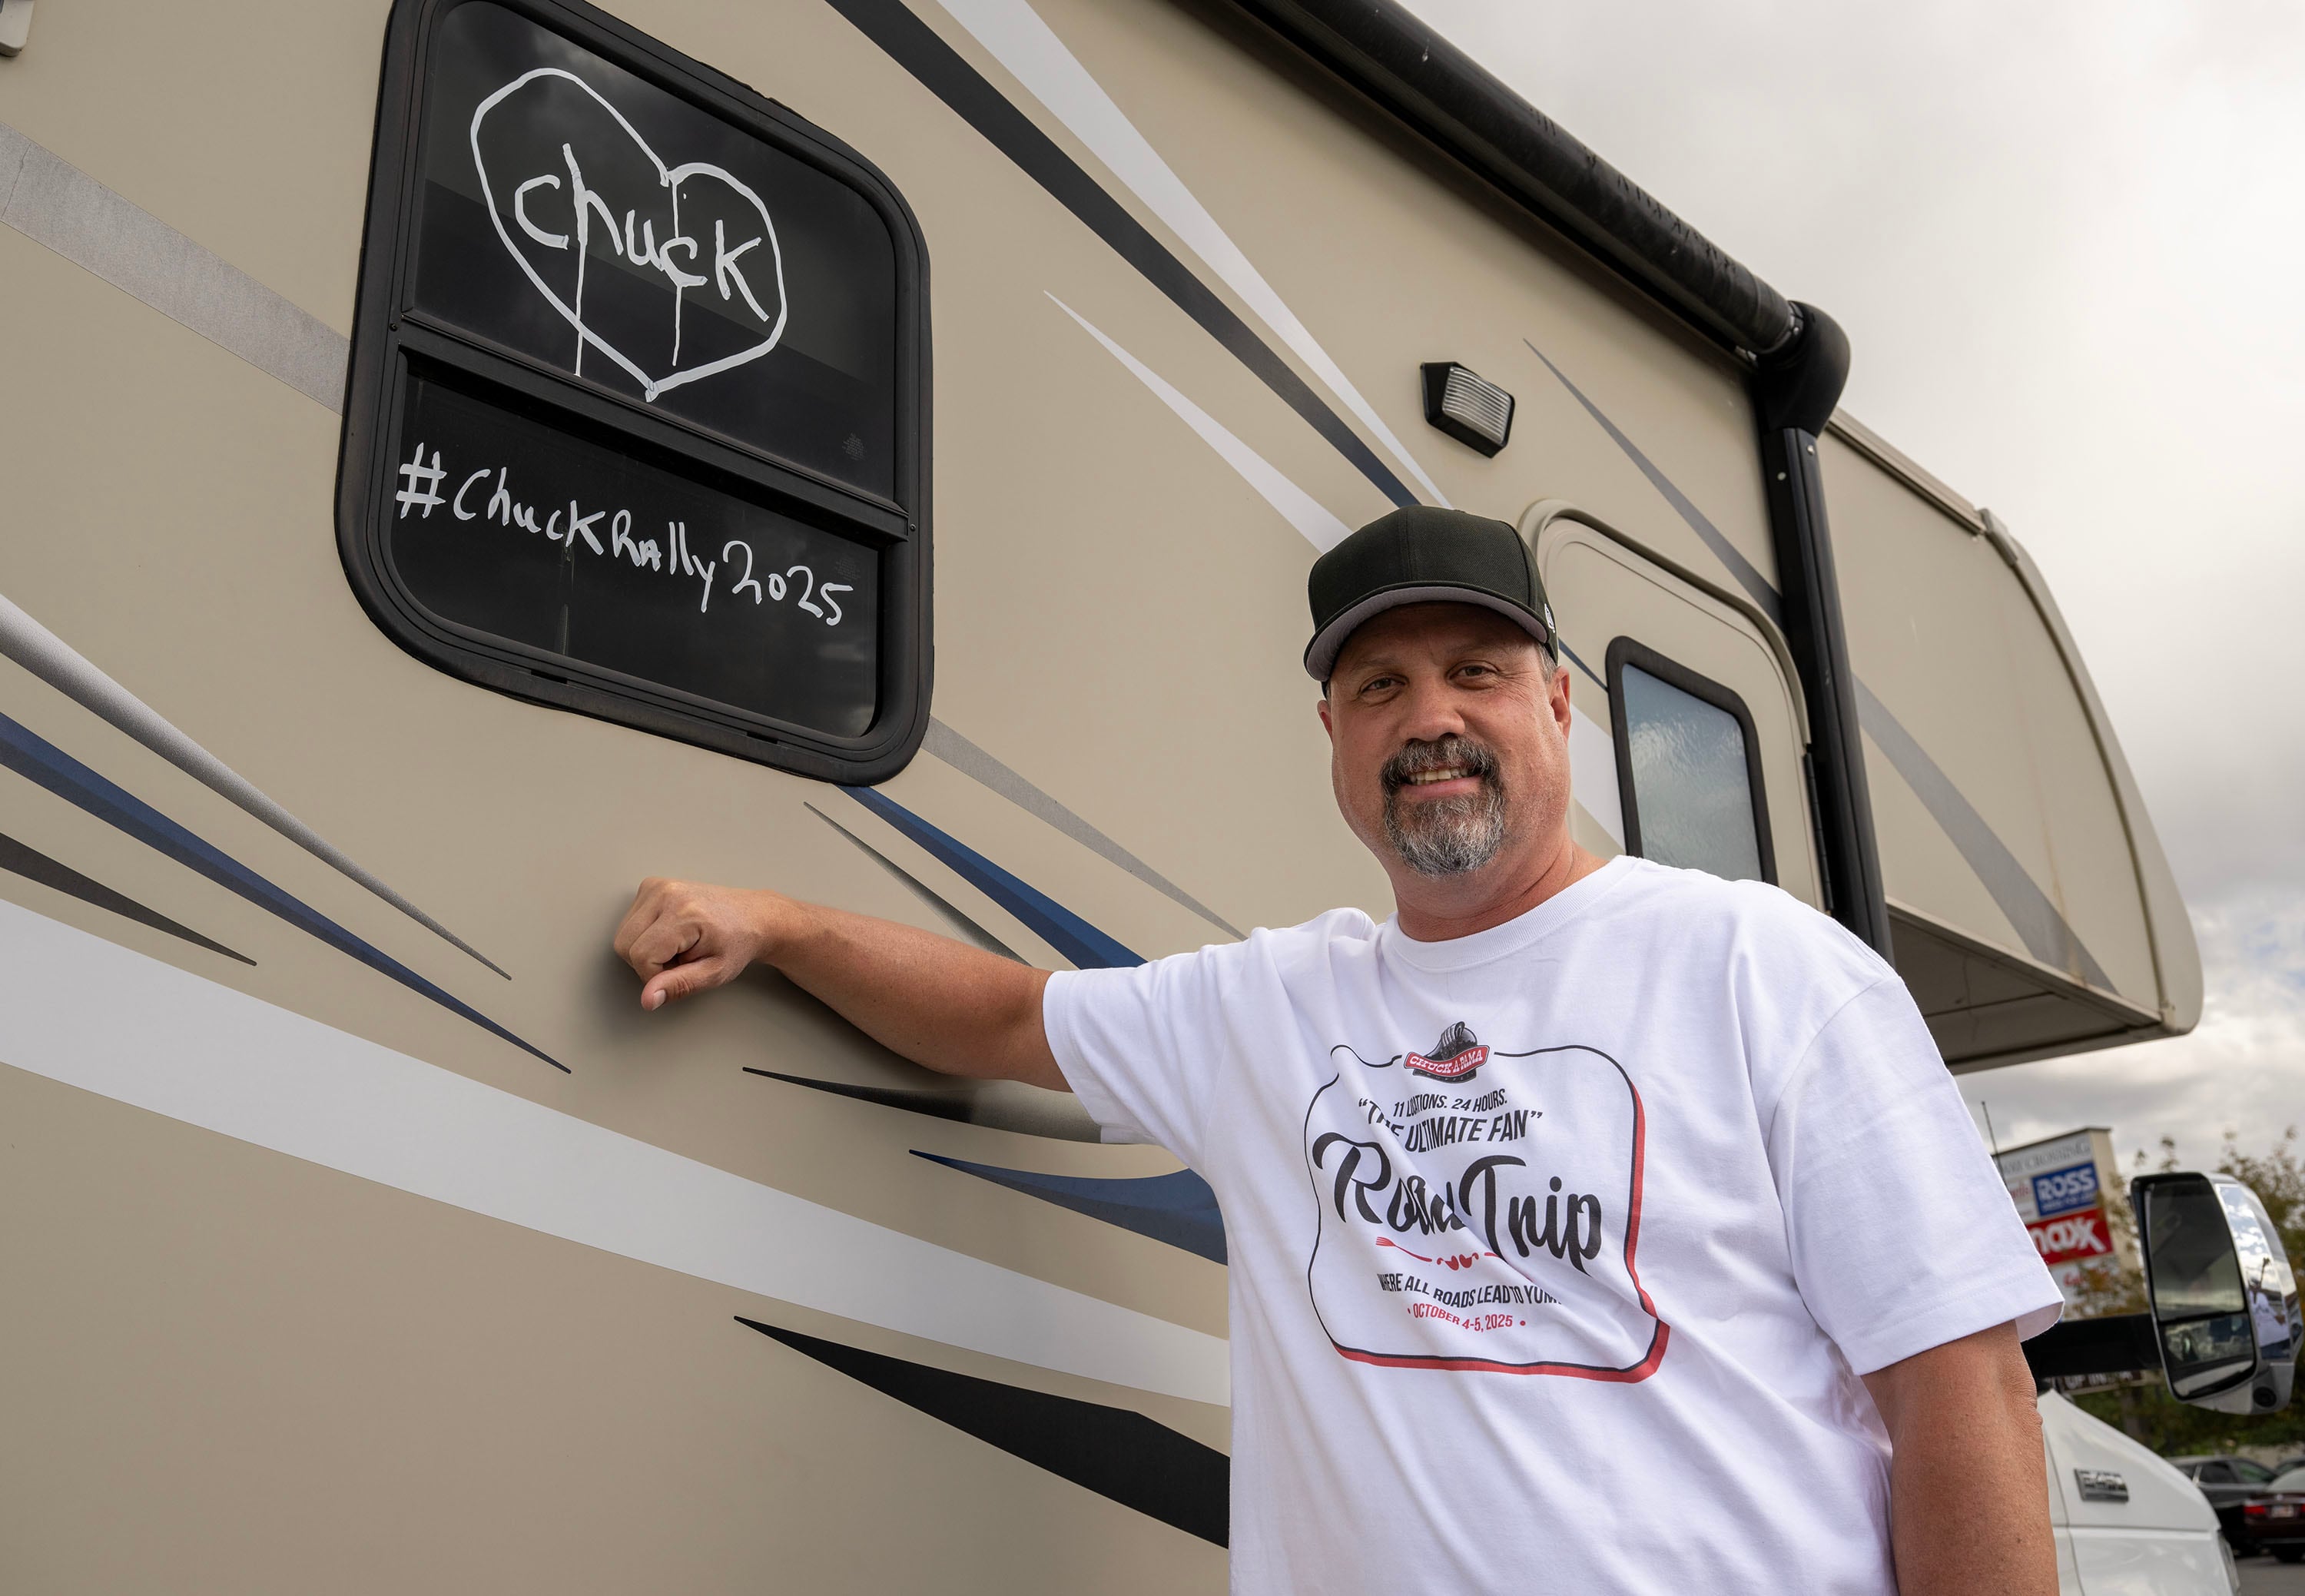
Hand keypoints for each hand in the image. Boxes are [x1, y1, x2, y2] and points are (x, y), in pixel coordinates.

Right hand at [613, 877, 786, 1010]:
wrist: (752, 917)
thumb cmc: (738, 943)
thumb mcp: (714, 972)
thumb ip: (679, 986)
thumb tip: (648, 999)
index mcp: (684, 913)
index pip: (641, 956)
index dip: (656, 975)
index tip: (681, 972)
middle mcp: (666, 893)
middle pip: (624, 944)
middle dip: (648, 962)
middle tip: (680, 960)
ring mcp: (657, 886)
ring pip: (623, 934)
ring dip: (646, 949)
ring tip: (678, 946)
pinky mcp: (652, 886)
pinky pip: (630, 921)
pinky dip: (645, 935)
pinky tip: (671, 934)